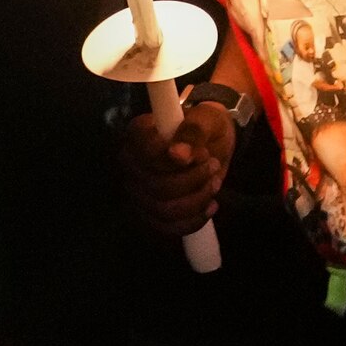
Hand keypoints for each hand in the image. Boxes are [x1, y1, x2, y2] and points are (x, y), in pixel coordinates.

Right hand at [117, 82, 234, 237]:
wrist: (213, 145)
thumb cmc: (206, 126)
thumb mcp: (207, 118)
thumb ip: (193, 131)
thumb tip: (177, 154)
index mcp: (139, 132)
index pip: (145, 153)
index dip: (173, 159)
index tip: (201, 152)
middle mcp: (131, 162)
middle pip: (156, 186)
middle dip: (193, 179)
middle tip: (213, 164)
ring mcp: (138, 190)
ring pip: (163, 210)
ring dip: (197, 199)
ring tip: (215, 181)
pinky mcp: (150, 212)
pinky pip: (167, 227)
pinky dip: (194, 220)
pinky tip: (211, 205)